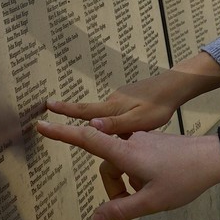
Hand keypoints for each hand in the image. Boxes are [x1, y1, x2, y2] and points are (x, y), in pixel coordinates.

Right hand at [33, 123, 219, 219]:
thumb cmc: (184, 179)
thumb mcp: (152, 202)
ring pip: (120, 164)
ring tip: (149, 196)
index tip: (41, 126)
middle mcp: (130, 142)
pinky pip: (133, 160)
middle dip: (113, 187)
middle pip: (106, 165)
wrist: (213, 159)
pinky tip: (157, 185)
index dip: (63, 135)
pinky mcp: (151, 144)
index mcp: (126, 152)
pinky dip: (136, 176)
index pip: (87, 140)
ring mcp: (141, 142)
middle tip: (132, 204)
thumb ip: (121, 210)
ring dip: (127, 183)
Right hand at [43, 54, 219, 135]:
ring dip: (96, 122)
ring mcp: (121, 100)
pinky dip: (112, 123)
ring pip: (104, 116)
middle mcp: (112, 102)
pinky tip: (123, 132)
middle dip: (69, 113)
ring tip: (97, 132)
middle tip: (49, 109)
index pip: (81, 113)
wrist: (176, 87)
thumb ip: (116, 126)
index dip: (62, 115)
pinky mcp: (130, 101)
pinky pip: (115, 115)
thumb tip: (91, 127)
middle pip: (88, 113)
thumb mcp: (140, 121)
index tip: (43, 115)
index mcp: (112, 110)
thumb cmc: (159, 106)